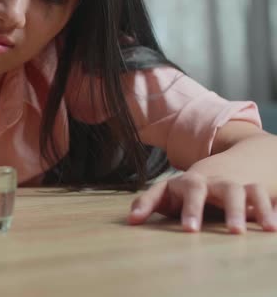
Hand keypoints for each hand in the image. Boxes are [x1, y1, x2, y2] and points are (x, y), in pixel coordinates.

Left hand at [127, 171, 276, 233]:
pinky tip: (270, 228)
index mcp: (185, 182)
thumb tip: (130, 220)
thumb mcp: (172, 190)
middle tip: (190, 230)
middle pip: (199, 189)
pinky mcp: (254, 189)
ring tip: (237, 232)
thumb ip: (149, 203)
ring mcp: (232, 183)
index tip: (147, 222)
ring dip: (236, 210)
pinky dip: (268, 210)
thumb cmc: (195, 185)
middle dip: (194, 208)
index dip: (151, 204)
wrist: (239, 160)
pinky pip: (263, 197)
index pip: (163, 190)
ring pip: (235, 191)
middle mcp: (208, 181)